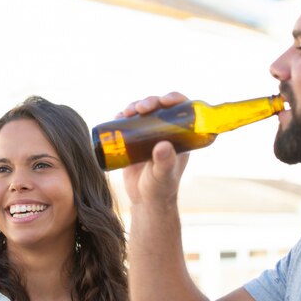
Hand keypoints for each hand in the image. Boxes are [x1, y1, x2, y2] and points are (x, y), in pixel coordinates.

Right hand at [119, 92, 190, 206]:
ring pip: (144, 112)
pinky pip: (129, 122)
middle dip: (150, 101)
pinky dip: (123, 116)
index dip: (174, 99)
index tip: (164, 100)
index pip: (181, 110)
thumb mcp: (163, 175)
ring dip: (135, 106)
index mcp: (181, 136)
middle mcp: (166, 132)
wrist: (145, 200)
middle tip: (140, 108)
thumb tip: (163, 145)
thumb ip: (165, 162)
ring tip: (126, 113)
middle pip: (160, 107)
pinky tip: (118, 116)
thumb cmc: (160, 188)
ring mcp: (150, 135)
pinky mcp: (134, 140)